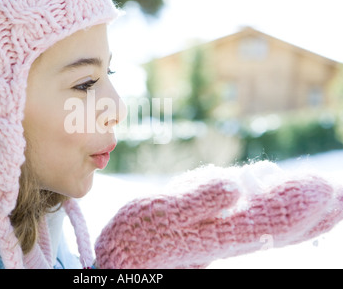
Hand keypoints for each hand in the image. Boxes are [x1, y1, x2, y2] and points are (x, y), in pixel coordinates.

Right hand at [94, 162, 342, 268]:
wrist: (125, 262)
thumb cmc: (137, 237)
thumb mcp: (161, 212)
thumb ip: (198, 199)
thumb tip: (236, 185)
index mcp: (222, 231)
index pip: (273, 217)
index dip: (300, 202)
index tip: (328, 187)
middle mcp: (231, 236)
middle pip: (283, 225)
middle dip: (314, 210)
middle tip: (340, 195)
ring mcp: (225, 237)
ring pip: (273, 226)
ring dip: (303, 215)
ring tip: (328, 203)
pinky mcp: (215, 234)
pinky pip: (255, 225)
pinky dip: (276, 216)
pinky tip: (280, 207)